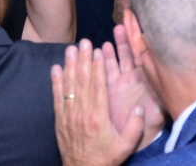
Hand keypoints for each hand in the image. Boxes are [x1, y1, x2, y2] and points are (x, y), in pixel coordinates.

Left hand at [53, 40, 143, 165]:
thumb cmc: (106, 159)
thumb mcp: (126, 146)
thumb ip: (135, 127)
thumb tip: (140, 107)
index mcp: (99, 117)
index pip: (98, 87)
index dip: (97, 67)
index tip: (97, 51)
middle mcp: (83, 113)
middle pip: (82, 81)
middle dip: (83, 60)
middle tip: (84, 42)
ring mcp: (70, 116)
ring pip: (69, 86)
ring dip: (69, 66)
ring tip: (70, 49)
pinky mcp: (60, 120)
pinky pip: (57, 97)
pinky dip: (56, 82)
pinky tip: (55, 68)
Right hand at [104, 26, 163, 138]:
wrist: (137, 137)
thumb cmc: (152, 122)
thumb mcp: (159, 107)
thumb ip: (162, 91)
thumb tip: (169, 74)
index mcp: (148, 76)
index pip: (144, 52)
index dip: (141, 37)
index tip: (139, 22)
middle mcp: (135, 75)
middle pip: (131, 50)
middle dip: (128, 35)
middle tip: (124, 20)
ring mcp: (123, 80)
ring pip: (118, 58)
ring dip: (116, 45)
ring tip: (115, 30)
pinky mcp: (111, 88)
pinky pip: (107, 71)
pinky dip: (103, 60)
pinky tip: (100, 49)